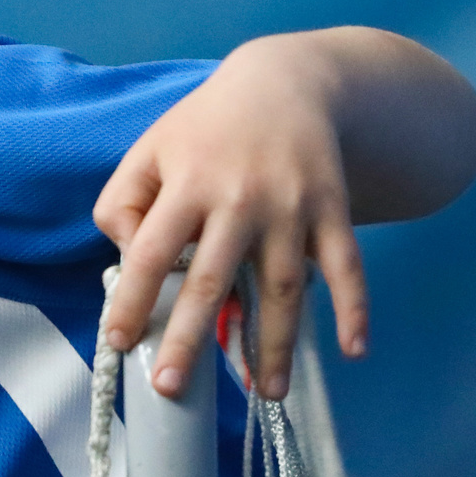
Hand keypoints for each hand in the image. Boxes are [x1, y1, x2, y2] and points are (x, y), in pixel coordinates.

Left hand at [95, 34, 364, 400]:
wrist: (287, 81)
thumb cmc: (207, 128)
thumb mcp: (151, 149)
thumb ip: (122, 203)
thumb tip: (128, 260)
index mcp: (187, 183)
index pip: (150, 251)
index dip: (132, 297)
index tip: (120, 342)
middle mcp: (238, 198)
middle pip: (210, 279)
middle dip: (190, 338)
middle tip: (173, 387)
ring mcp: (291, 206)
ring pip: (281, 287)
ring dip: (275, 344)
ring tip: (266, 395)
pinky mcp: (332, 209)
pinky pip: (346, 265)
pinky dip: (355, 307)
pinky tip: (353, 351)